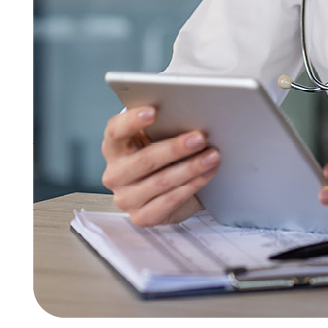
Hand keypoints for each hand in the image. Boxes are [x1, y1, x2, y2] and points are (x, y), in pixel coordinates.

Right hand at [100, 105, 220, 225]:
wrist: (167, 185)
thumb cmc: (162, 153)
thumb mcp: (158, 135)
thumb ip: (165, 124)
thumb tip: (189, 111)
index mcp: (114, 147)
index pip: (115, 130)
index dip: (132, 120)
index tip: (154, 111)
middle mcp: (115, 174)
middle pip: (144, 160)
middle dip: (176, 148)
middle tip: (200, 138)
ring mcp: (125, 198)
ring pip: (160, 182)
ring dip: (191, 168)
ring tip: (212, 156)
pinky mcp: (141, 216)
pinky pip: (169, 201)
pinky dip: (191, 186)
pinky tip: (206, 174)